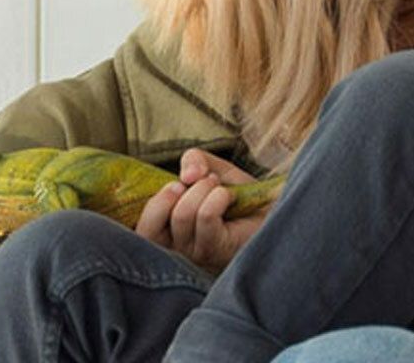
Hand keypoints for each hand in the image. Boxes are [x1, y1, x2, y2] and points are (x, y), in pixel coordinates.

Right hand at [136, 149, 267, 273]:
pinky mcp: (217, 249)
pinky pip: (206, 216)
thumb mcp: (211, 169)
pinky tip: (230, 198)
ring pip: (181, 214)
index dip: (158, 199)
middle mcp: (175, 250)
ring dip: (204, 190)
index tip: (181, 185)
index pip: (140, 229)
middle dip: (174, 193)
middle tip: (199, 183)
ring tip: (219, 189)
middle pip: (151, 224)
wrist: (273, 209)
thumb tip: (187, 175)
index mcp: (166, 235)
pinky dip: (218, 197)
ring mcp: (194, 253)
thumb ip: (193, 160)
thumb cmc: (239, 197)